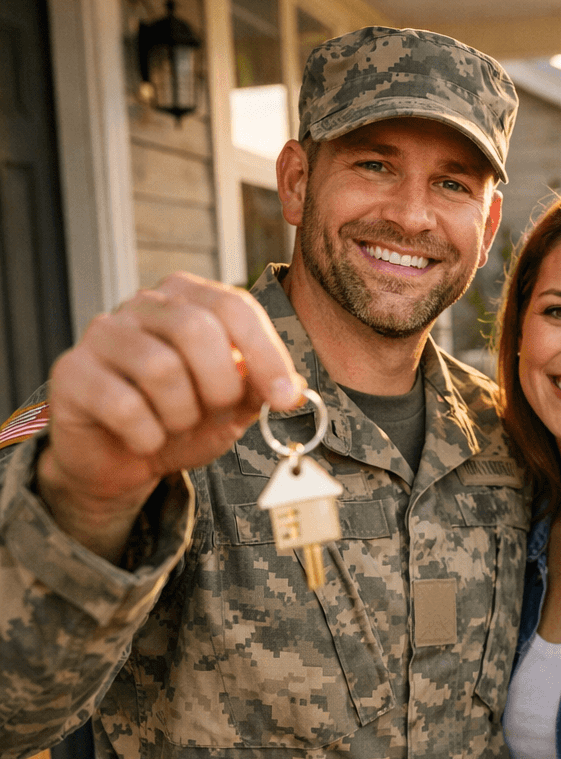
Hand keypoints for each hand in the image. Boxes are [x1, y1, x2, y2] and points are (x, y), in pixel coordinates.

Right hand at [38, 273, 304, 559]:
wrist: (121, 459)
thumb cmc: (179, 420)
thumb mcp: (232, 406)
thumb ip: (261, 389)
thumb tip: (292, 389)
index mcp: (187, 299)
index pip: (234, 307)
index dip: (266, 354)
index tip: (283, 399)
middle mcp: (142, 305)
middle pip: (196, 329)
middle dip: (219, 386)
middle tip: (215, 413)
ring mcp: (102, 334)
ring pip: (160, 368)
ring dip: (181, 415)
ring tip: (175, 425)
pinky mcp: (71, 372)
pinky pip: (123, 405)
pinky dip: (148, 435)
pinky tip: (145, 440)